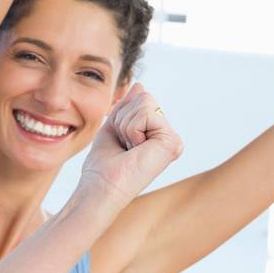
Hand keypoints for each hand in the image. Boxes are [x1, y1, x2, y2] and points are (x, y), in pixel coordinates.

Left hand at [78, 84, 183, 203]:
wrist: (101, 187)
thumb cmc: (103, 164)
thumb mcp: (114, 127)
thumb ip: (128, 107)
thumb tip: (140, 85)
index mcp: (157, 135)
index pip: (141, 99)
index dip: (121, 116)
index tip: (120, 141)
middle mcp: (169, 138)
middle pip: (145, 97)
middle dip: (124, 118)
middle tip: (123, 145)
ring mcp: (172, 140)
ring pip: (145, 102)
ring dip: (126, 124)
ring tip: (128, 148)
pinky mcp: (172, 142)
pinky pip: (146, 112)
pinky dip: (131, 128)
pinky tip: (134, 149)